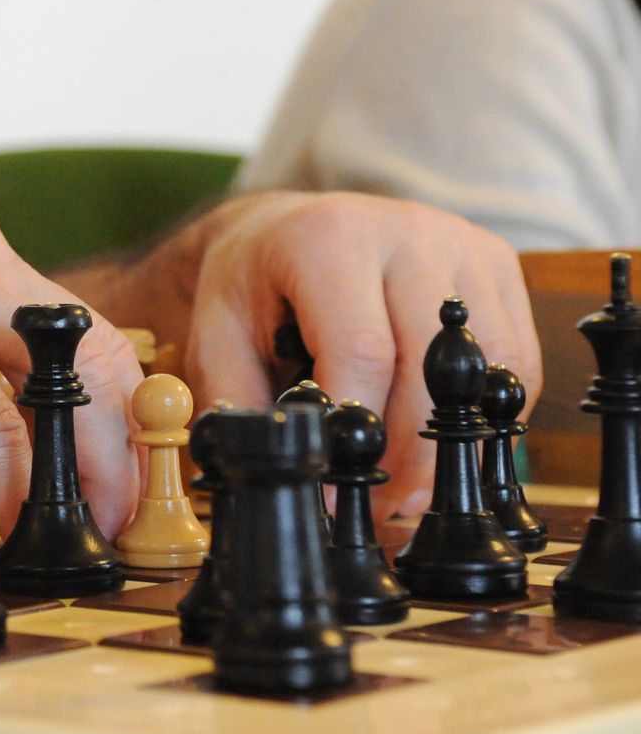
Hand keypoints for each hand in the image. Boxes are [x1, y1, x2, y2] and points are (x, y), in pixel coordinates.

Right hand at [0, 181, 146, 531]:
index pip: (59, 315)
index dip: (93, 392)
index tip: (99, 455)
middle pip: (83, 342)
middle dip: (115, 433)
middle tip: (120, 504)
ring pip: (54, 380)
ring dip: (82, 464)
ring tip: (85, 524)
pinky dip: (7, 477)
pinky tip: (2, 515)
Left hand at [177, 191, 538, 517]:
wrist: (285, 226)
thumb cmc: (253, 283)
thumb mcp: (217, 334)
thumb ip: (242, 401)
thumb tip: (280, 472)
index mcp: (330, 239)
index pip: (364, 348)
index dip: (357, 430)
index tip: (338, 488)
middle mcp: (405, 231)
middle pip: (434, 362)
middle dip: (412, 452)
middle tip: (385, 506)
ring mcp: (460, 243)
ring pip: (489, 363)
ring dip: (458, 440)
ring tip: (413, 487)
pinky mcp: (496, 263)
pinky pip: (515, 356)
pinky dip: (489, 413)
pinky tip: (445, 446)